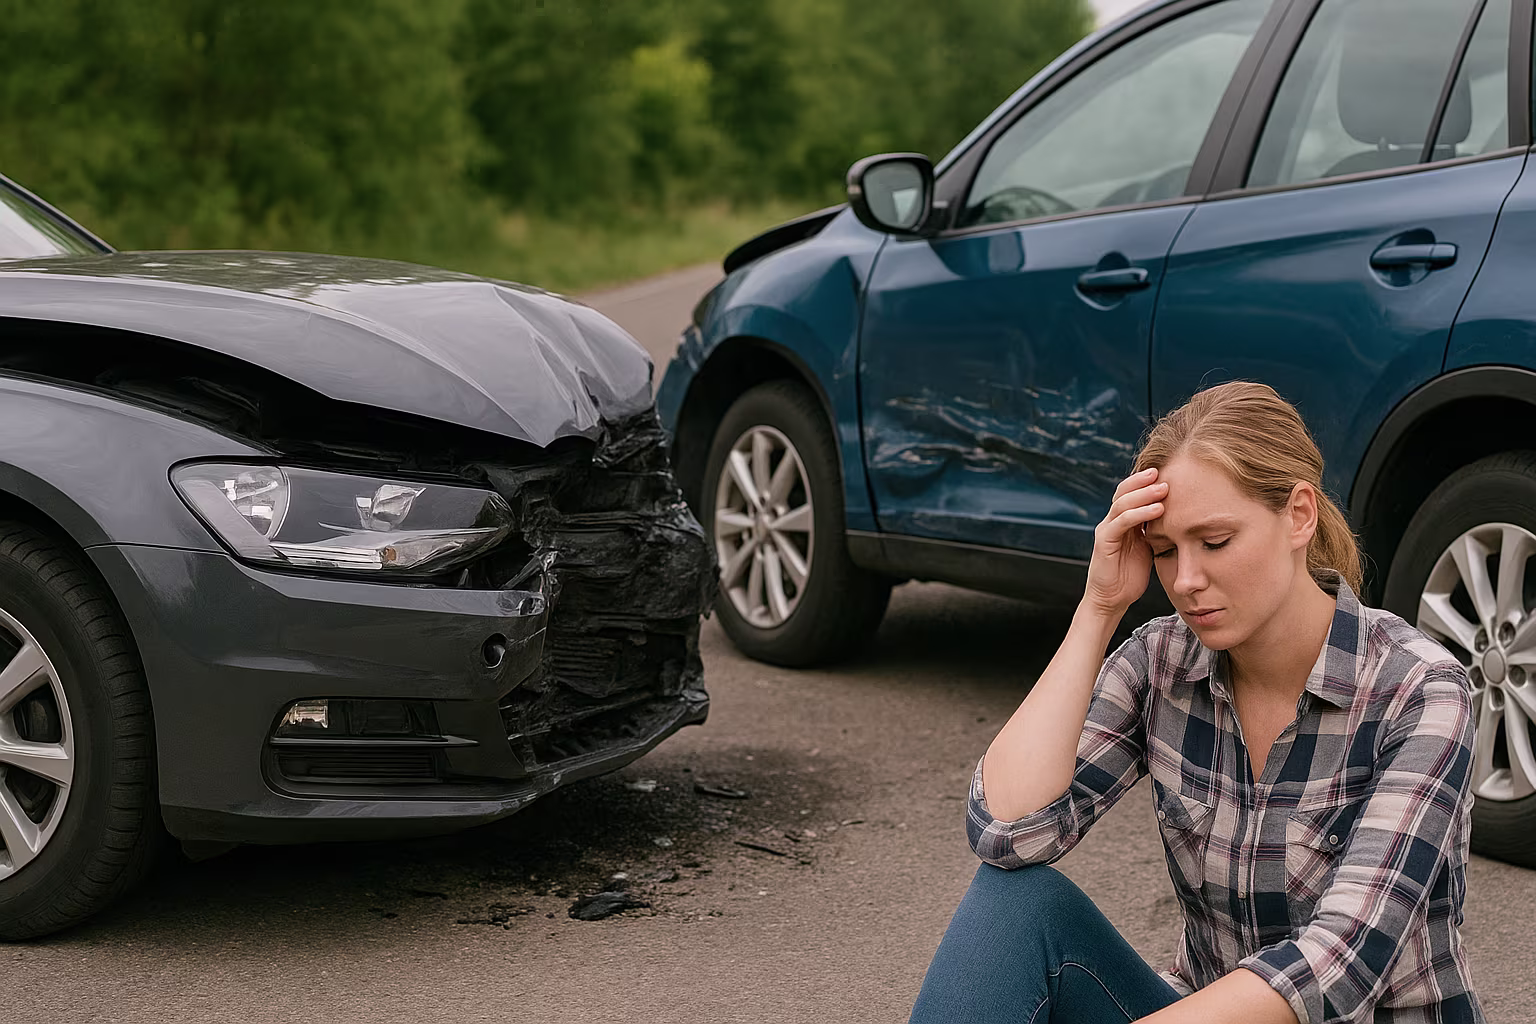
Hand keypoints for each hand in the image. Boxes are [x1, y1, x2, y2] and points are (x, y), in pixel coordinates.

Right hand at [1083, 467, 1165, 617]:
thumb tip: (1180, 518)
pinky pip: (1121, 522)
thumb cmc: (1130, 576)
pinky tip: (1157, 509)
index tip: (1168, 472)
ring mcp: (1106, 530)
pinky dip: (1139, 513)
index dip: (1146, 482)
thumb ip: (1155, 532)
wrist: (1111, 600)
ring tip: (1164, 488)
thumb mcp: (1147, 549)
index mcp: (1122, 522)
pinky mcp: (1104, 542)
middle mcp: (1111, 522)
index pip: (1130, 493)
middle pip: (1124, 491)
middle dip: (1143, 480)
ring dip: (1144, 493)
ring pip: (1122, 503)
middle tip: (1164, 471)